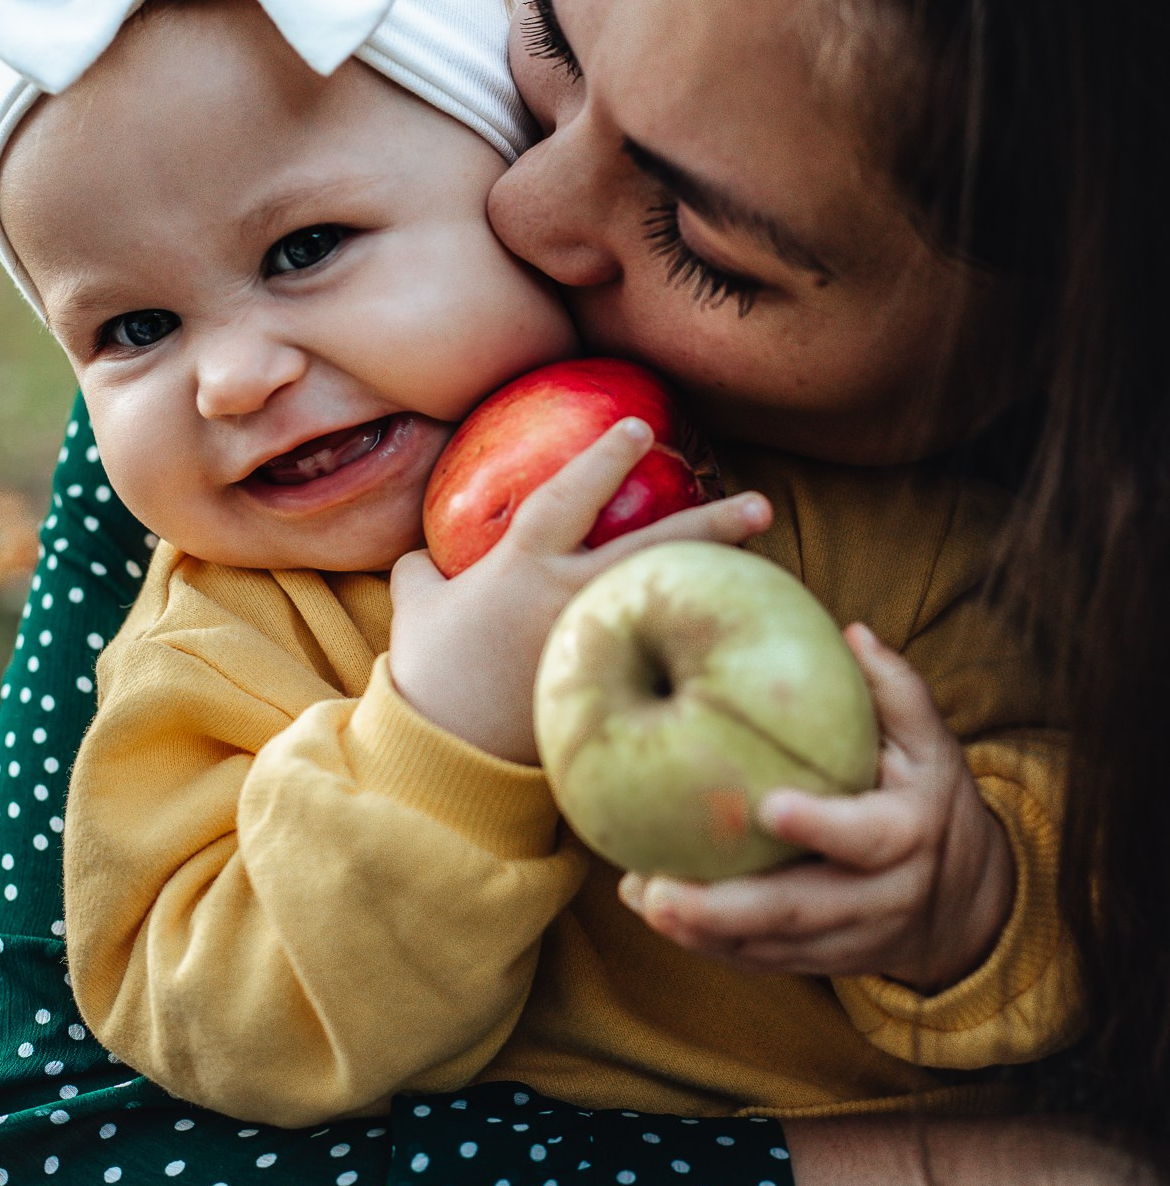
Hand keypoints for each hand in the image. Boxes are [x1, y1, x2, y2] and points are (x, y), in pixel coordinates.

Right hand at [388, 418, 771, 764]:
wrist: (442, 756)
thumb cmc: (428, 675)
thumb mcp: (418, 609)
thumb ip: (426, 571)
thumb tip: (428, 554)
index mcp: (523, 568)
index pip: (570, 496)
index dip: (604, 459)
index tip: (642, 429)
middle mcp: (569, 601)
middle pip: (652, 551)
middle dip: (707, 524)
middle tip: (759, 504)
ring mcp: (593, 647)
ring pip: (667, 602)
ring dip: (719, 578)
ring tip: (769, 564)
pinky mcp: (603, 691)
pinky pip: (662, 661)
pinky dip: (695, 644)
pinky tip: (735, 634)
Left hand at [618, 624, 1015, 993]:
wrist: (969, 902)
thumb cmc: (932, 798)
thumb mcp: (932, 743)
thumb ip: (896, 690)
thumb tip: (851, 633)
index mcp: (908, 835)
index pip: (865, 837)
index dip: (821, 827)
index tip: (768, 808)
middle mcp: (881, 897)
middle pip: (800, 912)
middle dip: (726, 908)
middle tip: (659, 890)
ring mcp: (851, 938)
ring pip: (773, 945)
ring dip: (704, 930)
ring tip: (642, 898)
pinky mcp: (824, 960)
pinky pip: (762, 960)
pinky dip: (709, 944)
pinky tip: (655, 911)